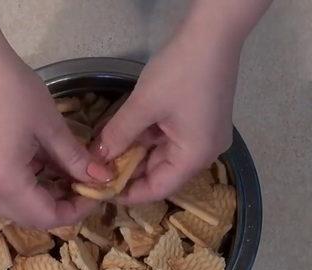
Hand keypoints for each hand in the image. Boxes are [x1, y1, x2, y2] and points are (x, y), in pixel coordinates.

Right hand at [0, 54, 112, 227]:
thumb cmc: (13, 91)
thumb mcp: (51, 127)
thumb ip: (76, 159)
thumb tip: (103, 178)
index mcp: (7, 182)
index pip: (48, 217)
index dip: (78, 210)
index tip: (98, 192)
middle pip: (31, 217)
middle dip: (62, 207)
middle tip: (86, 185)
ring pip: (17, 206)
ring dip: (45, 197)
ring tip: (70, 175)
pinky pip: (5, 190)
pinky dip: (29, 186)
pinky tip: (48, 166)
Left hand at [98, 28, 241, 203]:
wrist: (213, 34)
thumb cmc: (180, 72)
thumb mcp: (143, 105)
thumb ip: (118, 134)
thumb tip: (97, 157)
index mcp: (195, 156)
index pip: (159, 189)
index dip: (129, 193)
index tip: (102, 190)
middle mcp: (205, 152)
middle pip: (162, 172)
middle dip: (130, 169)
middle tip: (99, 167)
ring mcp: (205, 135)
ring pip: (164, 154)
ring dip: (137, 151)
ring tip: (107, 149)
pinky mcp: (201, 120)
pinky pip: (172, 138)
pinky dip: (149, 137)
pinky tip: (126, 132)